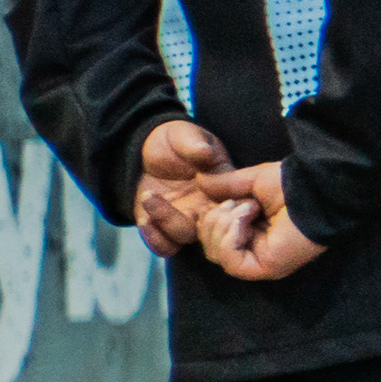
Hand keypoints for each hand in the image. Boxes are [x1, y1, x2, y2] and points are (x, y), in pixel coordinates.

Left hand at [136, 120, 232, 257]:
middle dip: (187, 218)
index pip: (236, 208)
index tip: (202, 191)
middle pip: (211, 229)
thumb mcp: (184, 134)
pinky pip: (165, 246)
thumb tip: (205, 152)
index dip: (225, 209)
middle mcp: (209, 210)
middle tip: (160, 199)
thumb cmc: (172, 140)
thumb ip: (195, 144)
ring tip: (149, 200)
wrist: (145, 150)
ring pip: (185, 238)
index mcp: (224, 188)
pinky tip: (144, 220)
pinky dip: (154, 239)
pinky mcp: (165, 228)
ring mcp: (187, 221)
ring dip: (165, 225)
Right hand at [199, 162, 328, 282]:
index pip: (212, 235)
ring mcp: (259, 262)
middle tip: (236, 202)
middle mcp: (254, 249)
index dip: (207, 217)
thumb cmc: (292, 185)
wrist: (317, 191)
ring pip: (217, 255)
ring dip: (223, 225)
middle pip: (210, 247)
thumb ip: (226, 185)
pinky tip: (244, 219)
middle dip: (213, 220)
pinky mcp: (265, 268)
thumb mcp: (251, 181)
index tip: (218, 198)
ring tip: (247, 208)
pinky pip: (231, 262)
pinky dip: (230, 237)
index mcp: (251, 231)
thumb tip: (200, 182)